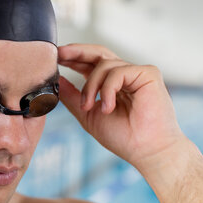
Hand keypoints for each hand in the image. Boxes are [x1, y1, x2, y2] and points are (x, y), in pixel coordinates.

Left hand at [57, 43, 185, 170]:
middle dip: (76, 52)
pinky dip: (107, 89)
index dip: (72, 58)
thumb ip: (72, 96)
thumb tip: (56, 80)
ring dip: (90, 86)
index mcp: (110, 84)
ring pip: (103, 65)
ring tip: (89, 107)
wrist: (145, 150)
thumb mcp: (87, 114)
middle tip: (59, 54)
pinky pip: (118, 72)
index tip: (54, 57)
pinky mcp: (148, 74)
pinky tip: (107, 108)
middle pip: (98, 53)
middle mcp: (124, 76)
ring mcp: (136, 73)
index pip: (89, 63)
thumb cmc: (122, 136)